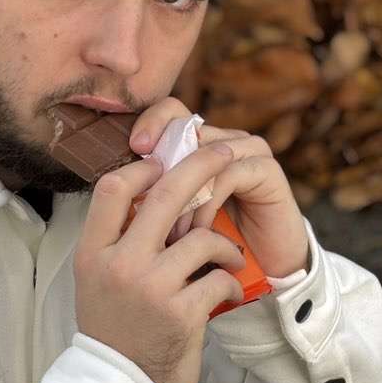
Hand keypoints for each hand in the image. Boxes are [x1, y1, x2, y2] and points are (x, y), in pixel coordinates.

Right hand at [74, 146, 246, 382]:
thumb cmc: (116, 331)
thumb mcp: (98, 281)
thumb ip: (119, 240)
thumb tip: (155, 189)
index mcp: (93, 253)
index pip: (113, 188)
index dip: (145, 168)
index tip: (167, 165)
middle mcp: (118, 265)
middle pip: (165, 195)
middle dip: (201, 167)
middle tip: (223, 153)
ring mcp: (150, 288)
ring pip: (202, 236)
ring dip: (224, 245)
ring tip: (228, 259)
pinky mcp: (182, 313)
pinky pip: (220, 277)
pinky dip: (232, 282)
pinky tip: (229, 292)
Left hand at [129, 98, 309, 279]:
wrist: (256, 271)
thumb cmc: (206, 245)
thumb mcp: (168, 219)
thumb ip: (148, 193)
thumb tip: (114, 181)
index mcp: (200, 142)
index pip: (172, 111)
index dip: (152, 121)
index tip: (136, 148)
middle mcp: (225, 139)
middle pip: (188, 128)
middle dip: (165, 168)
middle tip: (147, 202)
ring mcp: (249, 151)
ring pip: (206, 154)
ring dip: (184, 195)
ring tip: (169, 232)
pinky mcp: (268, 171)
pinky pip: (230, 174)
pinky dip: (208, 204)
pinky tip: (195, 232)